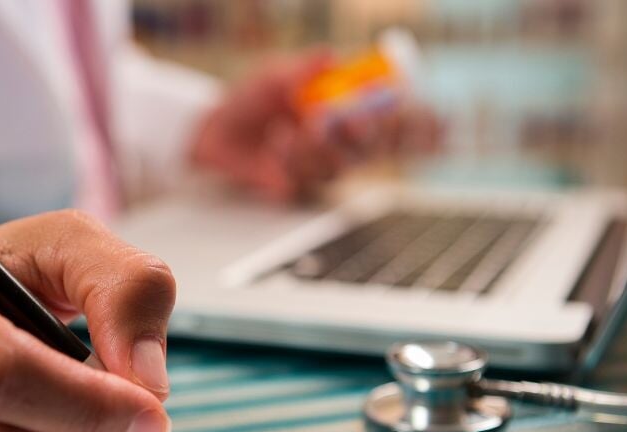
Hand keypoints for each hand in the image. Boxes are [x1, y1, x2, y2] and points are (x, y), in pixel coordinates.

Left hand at [190, 50, 441, 201]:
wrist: (212, 132)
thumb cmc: (249, 98)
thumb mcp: (273, 74)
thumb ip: (302, 68)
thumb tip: (330, 54)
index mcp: (345, 102)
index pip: (392, 112)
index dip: (414, 117)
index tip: (405, 109)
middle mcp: (342, 134)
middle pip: (377, 145)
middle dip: (363, 135)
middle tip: (346, 124)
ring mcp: (325, 160)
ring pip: (344, 164)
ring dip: (318, 147)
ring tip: (287, 129)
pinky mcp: (304, 181)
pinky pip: (312, 179)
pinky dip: (294, 160)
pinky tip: (276, 144)